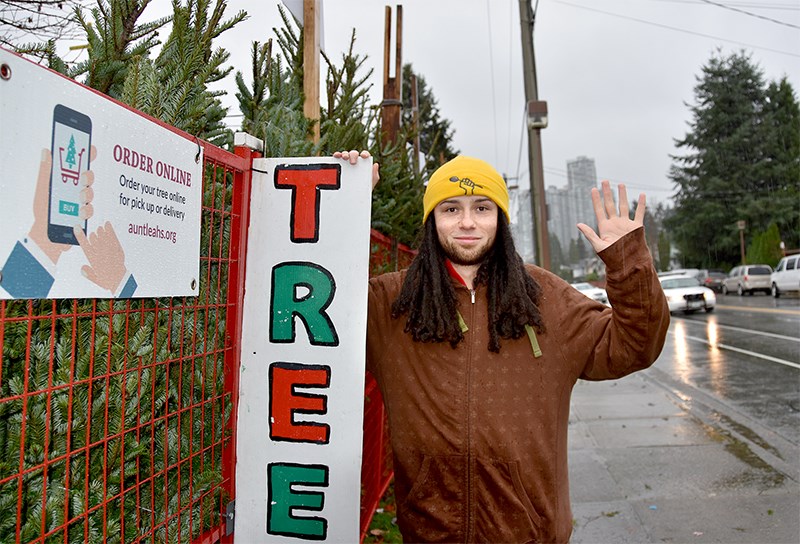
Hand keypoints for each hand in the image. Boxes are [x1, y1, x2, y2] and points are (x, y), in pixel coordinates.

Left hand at [29, 146, 95, 263]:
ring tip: (79, 199)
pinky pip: (90, 211)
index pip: (79, 165)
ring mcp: (81, 203)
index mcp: (66, 182)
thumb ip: (46, 171)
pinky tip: (79, 213)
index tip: (92, 148)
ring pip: (90, 194)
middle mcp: (75, 191)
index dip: (87, 155)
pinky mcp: (84, 216)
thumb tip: (47, 151)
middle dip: (88, 176)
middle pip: (88, 178)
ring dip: (86, 195)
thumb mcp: (43, 189)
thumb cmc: (42, 211)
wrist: (45, 234)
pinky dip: (86, 211)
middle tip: (83, 178)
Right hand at [75, 221, 127, 293]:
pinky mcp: (118, 249)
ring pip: (104, 237)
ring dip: (101, 232)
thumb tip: (82, 268)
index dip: (80, 235)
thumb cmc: (108, 280)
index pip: (85, 245)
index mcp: (93, 260)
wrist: (121, 281)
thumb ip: (88, 273)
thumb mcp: (95, 279)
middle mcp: (101, 254)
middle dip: (94, 235)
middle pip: (95, 239)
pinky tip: (107, 224)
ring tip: (100, 228)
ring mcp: (111, 251)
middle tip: (94, 234)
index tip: (76, 227)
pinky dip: (110, 230)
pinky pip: (113, 237)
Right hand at [333, 149, 379, 188]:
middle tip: (353, 162)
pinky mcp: (338, 165)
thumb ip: (374, 174)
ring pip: (345, 154)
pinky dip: (336, 155)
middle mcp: (355, 160)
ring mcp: (346, 162)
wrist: (353, 196)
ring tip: (344, 158)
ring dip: (344, 154)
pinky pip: (337, 158)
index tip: (364, 156)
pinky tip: (336, 156)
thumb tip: (375, 164)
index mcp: (363, 163)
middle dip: (353, 155)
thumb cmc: (363, 188)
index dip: (365, 154)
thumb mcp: (370, 183)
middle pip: (354, 153)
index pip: (365, 155)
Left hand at [577, 180, 644, 252]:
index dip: (596, 200)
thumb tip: (578, 224)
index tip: (593, 189)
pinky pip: (639, 213)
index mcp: (605, 227)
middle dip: (607, 193)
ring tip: (620, 184)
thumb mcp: (598, 246)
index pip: (599, 210)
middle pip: (610, 204)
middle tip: (605, 181)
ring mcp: (625, 224)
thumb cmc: (612, 258)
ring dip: (622, 195)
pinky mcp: (636, 227)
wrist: (627, 264)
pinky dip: (641, 204)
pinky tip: (642, 195)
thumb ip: (589, 234)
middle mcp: (615, 223)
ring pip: (623, 206)